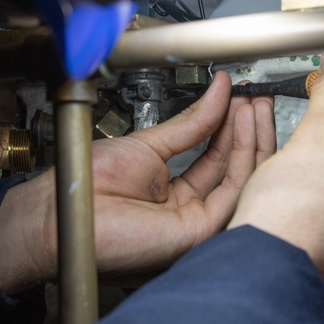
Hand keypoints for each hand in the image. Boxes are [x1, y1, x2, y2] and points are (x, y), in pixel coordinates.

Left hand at [0, 72, 275, 292]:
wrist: (67, 208)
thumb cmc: (91, 186)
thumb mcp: (150, 145)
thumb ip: (191, 124)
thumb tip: (219, 92)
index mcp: (174, 193)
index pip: (216, 157)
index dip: (231, 125)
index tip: (241, 97)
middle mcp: (189, 209)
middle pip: (234, 167)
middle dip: (248, 128)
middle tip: (256, 96)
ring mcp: (196, 222)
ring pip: (241, 178)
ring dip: (252, 137)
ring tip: (254, 103)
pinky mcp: (199, 230)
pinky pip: (232, 189)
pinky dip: (244, 154)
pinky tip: (244, 124)